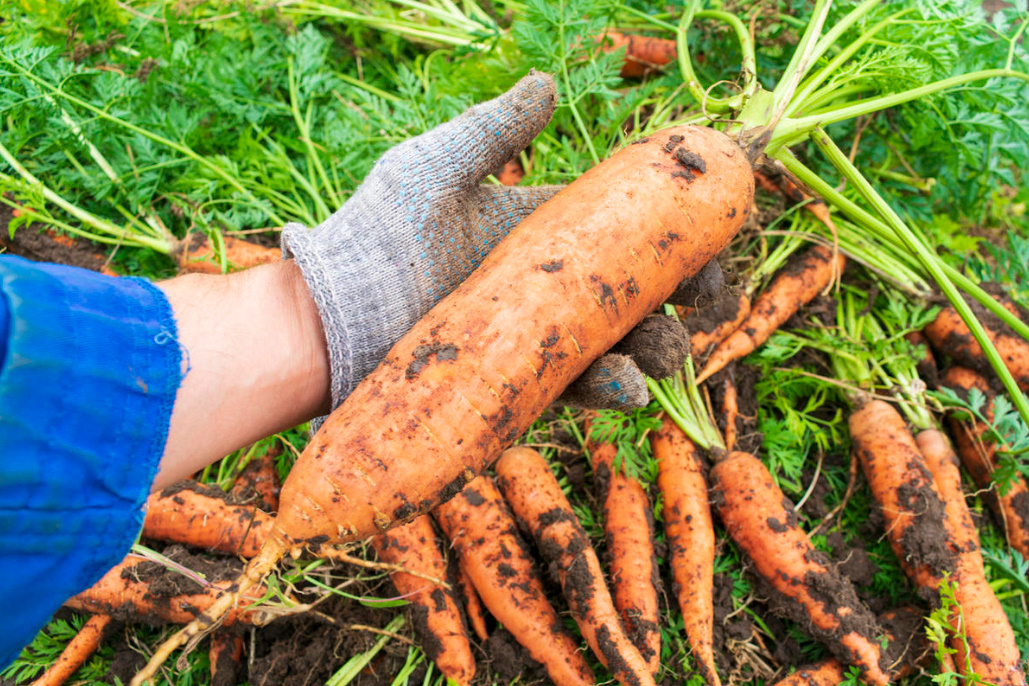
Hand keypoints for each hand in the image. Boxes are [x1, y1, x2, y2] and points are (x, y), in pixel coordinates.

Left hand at [284, 71, 722, 414]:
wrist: (330, 317)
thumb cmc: (376, 233)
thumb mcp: (435, 167)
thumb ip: (493, 131)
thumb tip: (548, 79)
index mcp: (543, 235)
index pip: (628, 228)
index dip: (679, 231)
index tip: (716, 230)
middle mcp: (551, 289)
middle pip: (643, 292)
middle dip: (690, 297)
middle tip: (711, 297)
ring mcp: (540, 340)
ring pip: (624, 347)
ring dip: (660, 349)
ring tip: (664, 349)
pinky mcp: (523, 387)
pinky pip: (580, 391)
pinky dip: (612, 391)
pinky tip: (627, 387)